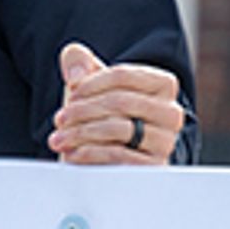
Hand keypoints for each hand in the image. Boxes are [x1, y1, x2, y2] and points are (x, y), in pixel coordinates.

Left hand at [48, 42, 187, 166]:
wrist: (108, 157)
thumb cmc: (100, 114)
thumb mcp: (89, 83)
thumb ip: (78, 61)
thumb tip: (76, 75)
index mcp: (162, 84)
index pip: (122, 75)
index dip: (90, 83)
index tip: (70, 92)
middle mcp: (171, 112)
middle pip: (119, 102)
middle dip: (82, 110)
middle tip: (59, 119)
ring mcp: (165, 141)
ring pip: (118, 128)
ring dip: (80, 132)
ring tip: (58, 138)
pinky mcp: (153, 167)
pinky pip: (118, 155)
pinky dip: (89, 153)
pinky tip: (71, 154)